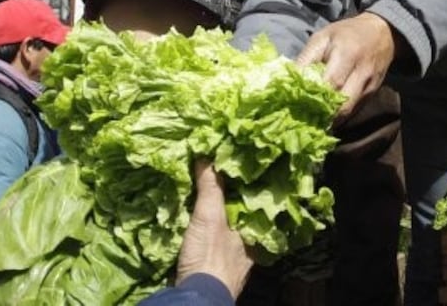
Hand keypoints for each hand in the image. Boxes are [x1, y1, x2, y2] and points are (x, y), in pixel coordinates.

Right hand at [177, 161, 253, 298]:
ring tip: (201, 194)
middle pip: (239, 214)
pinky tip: (193, 222)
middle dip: (227, 198)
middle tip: (214, 176)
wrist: (196, 299)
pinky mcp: (213, 267)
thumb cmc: (210, 257)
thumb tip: (207, 156)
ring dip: (215, 215)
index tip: (234, 165)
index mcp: (254, 232)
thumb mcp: (209, 216)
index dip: (244, 183)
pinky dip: (203, 230)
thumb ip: (210, 187)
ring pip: (226, 228)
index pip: (253, 200)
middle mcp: (247, 245)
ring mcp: (231, 258)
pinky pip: (211, 240)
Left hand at [297, 13, 396, 126]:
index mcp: (348, 55)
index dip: (313, 96)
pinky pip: (354, 112)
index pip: (331, 83)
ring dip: (329, 119)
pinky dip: (338, 117)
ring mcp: (370, 87)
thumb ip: (306, 59)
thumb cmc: (346, 34)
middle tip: (302, 119)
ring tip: (310, 122)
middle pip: (342, 104)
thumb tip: (287, 79)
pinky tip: (325, 118)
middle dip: (321, 114)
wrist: (382, 33)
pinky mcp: (372, 96)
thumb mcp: (322, 37)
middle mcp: (362, 74)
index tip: (295, 104)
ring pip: (348, 113)